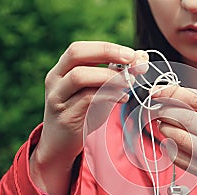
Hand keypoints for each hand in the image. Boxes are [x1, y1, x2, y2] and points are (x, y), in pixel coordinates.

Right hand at [30, 41, 147, 194]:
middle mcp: (55, 80)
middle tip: (132, 61)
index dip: (106, 48)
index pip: (80, 48)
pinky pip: (86, 100)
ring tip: (129, 82)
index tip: (132, 54)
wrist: (59, 145)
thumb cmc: (81, 113)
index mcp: (61, 70)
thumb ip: (114, 75)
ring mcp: (57, 98)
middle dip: (107, 53)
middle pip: (76, 55)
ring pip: (80, 77)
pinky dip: (108, 96)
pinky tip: (122, 98)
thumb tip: (141, 58)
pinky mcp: (65, 116)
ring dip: (109, 76)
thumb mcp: (95, 91)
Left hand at [152, 85, 196, 193]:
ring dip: (165, 128)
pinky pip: (179, 158)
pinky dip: (170, 147)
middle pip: (186, 118)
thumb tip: (175, 97)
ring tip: (164, 124)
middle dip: (165, 111)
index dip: (172, 93)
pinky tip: (171, 142)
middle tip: (159, 109)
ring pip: (179, 139)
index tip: (157, 91)